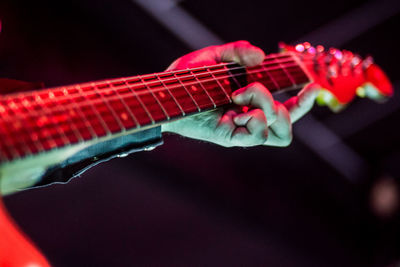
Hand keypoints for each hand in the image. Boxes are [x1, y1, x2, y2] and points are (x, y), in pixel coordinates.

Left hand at [162, 41, 319, 146]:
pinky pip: (257, 136)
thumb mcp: (216, 56)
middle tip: (256, 90)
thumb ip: (239, 52)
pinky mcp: (230, 137)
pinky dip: (255, 118)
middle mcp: (249, 120)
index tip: (313, 86)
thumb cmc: (188, 75)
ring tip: (241, 97)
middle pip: (287, 127)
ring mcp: (241, 130)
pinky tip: (236, 108)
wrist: (164, 90)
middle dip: (289, 108)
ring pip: (279, 133)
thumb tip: (262, 56)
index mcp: (251, 104)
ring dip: (267, 107)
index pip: (285, 111)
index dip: (303, 103)